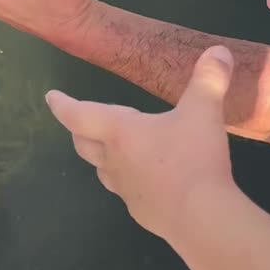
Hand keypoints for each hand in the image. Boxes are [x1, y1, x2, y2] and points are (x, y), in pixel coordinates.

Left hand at [45, 45, 237, 241]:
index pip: (79, 115)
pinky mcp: (141, 211)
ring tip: (111, 149)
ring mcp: (125, 190)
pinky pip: (126, 192)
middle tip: (79, 121)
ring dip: (101, 157)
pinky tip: (146, 180)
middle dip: (79, 130)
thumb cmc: (193, 160)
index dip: (63, 104)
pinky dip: (128, 180)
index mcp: (120, 132)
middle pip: (84, 144)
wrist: (201, 218)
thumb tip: (219, 50)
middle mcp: (114, 160)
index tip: (51, 97)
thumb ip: (209, 79)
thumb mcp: (204, 112)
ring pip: (102, 170)